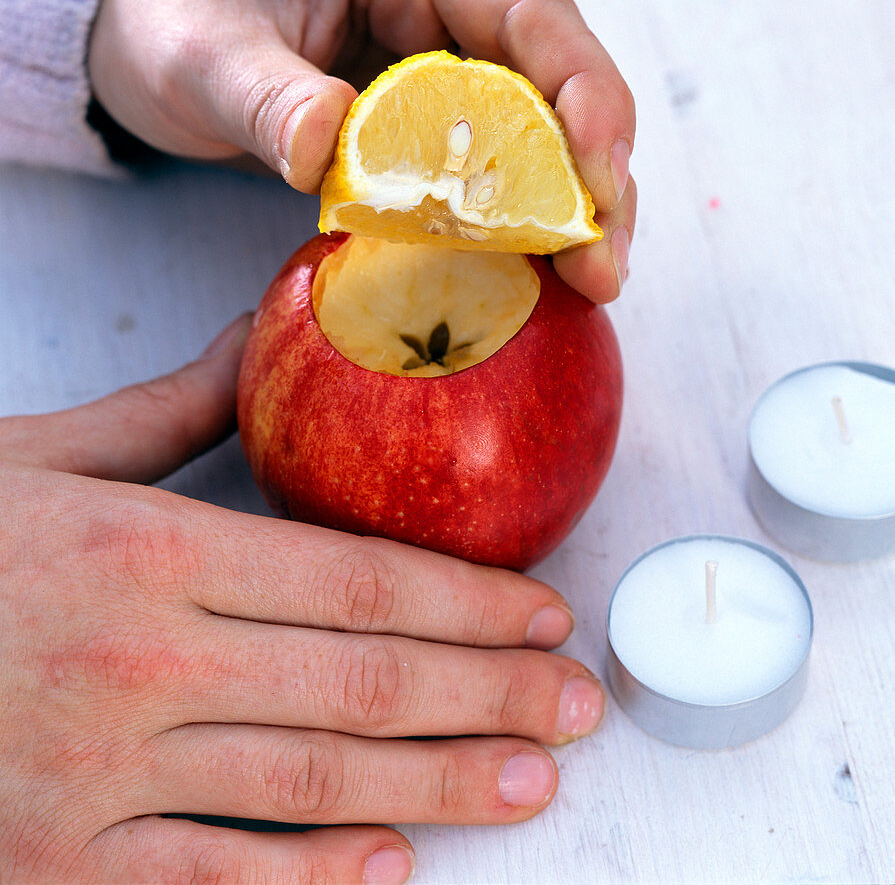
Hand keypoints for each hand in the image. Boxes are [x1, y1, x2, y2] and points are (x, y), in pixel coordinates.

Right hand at [0, 316, 604, 883]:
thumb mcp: (46, 452)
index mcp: (145, 551)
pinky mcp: (53, 866)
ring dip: (440, 786)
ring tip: (531, 782)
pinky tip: (395, 868)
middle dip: (487, 693)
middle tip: (577, 704)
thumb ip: (173, 409)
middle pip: (360, 685)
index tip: (543, 612)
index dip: (465, 601)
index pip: (354, 580)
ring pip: (311, 792)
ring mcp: (97, 779)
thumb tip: (264, 334)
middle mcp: (138, 665)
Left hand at [88, 0, 635, 302]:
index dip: (583, 98)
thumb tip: (327, 151)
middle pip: (563, 79)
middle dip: (594, 173)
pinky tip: (542, 267)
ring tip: (593, 278)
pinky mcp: (439, 102)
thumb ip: (269, 98)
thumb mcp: (205, 56)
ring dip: (572, 203)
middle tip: (606, 264)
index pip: (532, 15)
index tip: (601, 181)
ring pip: (546, 125)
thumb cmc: (179, 16)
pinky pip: (501, 156)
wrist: (154, 26)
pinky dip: (524, 213)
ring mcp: (453, 47)